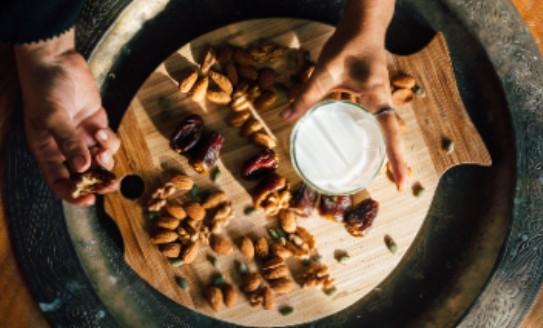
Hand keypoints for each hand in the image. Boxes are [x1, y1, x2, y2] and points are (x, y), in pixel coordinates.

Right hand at [15, 29, 119, 204]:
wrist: (56, 60)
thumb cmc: (44, 88)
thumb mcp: (53, 116)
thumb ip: (69, 142)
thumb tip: (83, 168)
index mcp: (47, 151)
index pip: (60, 182)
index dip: (74, 194)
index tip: (90, 200)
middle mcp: (65, 148)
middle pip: (85, 175)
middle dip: (98, 181)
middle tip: (111, 183)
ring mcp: (82, 136)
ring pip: (100, 160)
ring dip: (105, 160)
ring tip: (102, 148)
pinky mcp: (96, 124)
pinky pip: (108, 142)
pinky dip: (109, 141)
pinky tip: (101, 130)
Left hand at [281, 0, 408, 189]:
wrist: (363, 24)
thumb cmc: (348, 44)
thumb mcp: (325, 70)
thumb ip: (307, 95)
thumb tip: (286, 117)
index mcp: (376, 96)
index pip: (389, 132)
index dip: (396, 158)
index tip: (401, 181)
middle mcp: (382, 100)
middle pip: (392, 135)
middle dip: (396, 159)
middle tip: (397, 184)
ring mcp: (380, 97)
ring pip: (386, 128)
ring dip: (388, 148)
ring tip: (386, 171)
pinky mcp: (372, 94)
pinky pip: (376, 119)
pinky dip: (374, 134)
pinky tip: (361, 143)